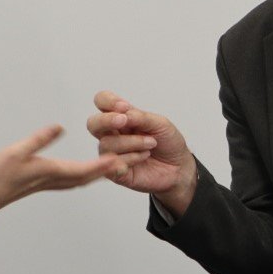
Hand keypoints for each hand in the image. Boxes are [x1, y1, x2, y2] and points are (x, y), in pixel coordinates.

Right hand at [0, 124, 121, 216]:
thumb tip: (60, 126)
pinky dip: (92, 172)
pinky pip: (78, 178)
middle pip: (94, 175)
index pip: (87, 170)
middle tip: (138, 156)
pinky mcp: (49, 182)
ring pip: (88, 178)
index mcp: (53, 173)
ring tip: (126, 161)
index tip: (126, 157)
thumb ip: (39, 139)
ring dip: (106, 170)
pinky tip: (96, 169)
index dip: (107, 164)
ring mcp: (54, 183)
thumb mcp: (16, 152)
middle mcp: (58, 180)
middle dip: (116, 167)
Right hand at [87, 90, 196, 215]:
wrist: (180, 167)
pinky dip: (132, 158)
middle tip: (124, 122)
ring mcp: (113, 153)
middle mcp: (113, 134)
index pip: (103, 102)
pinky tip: (144, 157)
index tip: (125, 107)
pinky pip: (112, 163)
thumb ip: (140, 117)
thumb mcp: (159, 124)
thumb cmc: (168, 143)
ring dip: (132, 142)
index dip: (108, 101)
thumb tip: (122, 114)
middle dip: (106, 120)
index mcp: (122, 117)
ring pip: (106, 143)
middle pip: (93, 123)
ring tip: (151, 144)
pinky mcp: (114, 172)